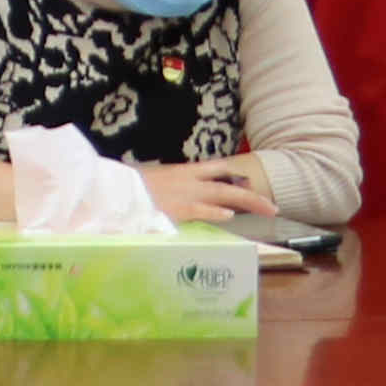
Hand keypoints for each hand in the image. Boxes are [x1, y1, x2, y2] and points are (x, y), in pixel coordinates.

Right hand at [139, 156, 278, 222]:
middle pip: (227, 184)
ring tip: (267, 209)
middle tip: (272, 206)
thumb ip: (163, 185)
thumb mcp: (148, 179)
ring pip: (223, 195)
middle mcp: (188, 180)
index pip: (214, 168)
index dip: (234, 176)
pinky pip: (201, 210)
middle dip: (251, 195)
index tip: (249, 183)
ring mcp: (184, 193)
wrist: (113, 187)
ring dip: (248, 202)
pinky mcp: (177, 208)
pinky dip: (216, 212)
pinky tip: (231, 216)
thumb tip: (167, 191)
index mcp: (181, 171)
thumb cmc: (126, 185)